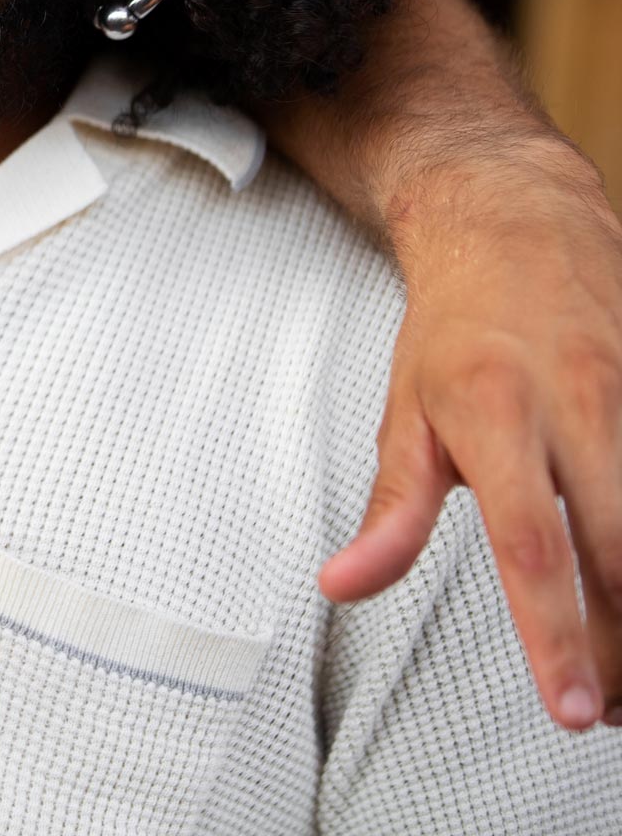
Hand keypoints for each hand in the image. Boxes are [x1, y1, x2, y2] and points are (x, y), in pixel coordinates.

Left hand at [319, 138, 621, 729]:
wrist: (514, 223)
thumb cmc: (454, 331)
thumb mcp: (406, 414)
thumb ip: (391, 511)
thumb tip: (340, 586)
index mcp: (495, 414)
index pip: (533, 546)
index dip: (558, 634)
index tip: (572, 708)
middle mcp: (577, 401)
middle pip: (619, 550)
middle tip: (608, 711)